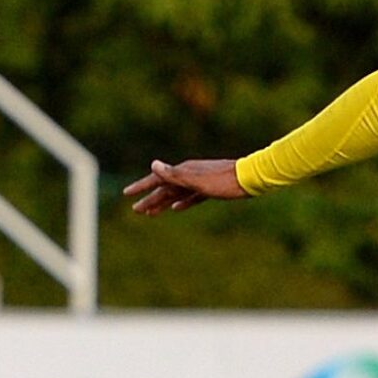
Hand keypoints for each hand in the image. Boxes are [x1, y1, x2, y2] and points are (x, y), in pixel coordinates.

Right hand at [125, 158, 247, 213]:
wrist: (251, 178)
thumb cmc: (224, 181)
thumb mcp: (197, 180)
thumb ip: (175, 174)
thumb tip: (153, 165)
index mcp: (183, 171)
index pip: (156, 179)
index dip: (141, 187)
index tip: (126, 194)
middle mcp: (188, 175)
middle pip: (164, 188)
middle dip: (149, 199)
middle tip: (135, 210)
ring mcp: (199, 181)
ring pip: (175, 194)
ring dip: (162, 202)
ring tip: (151, 213)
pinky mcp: (209, 189)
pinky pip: (190, 197)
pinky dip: (181, 202)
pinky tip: (176, 208)